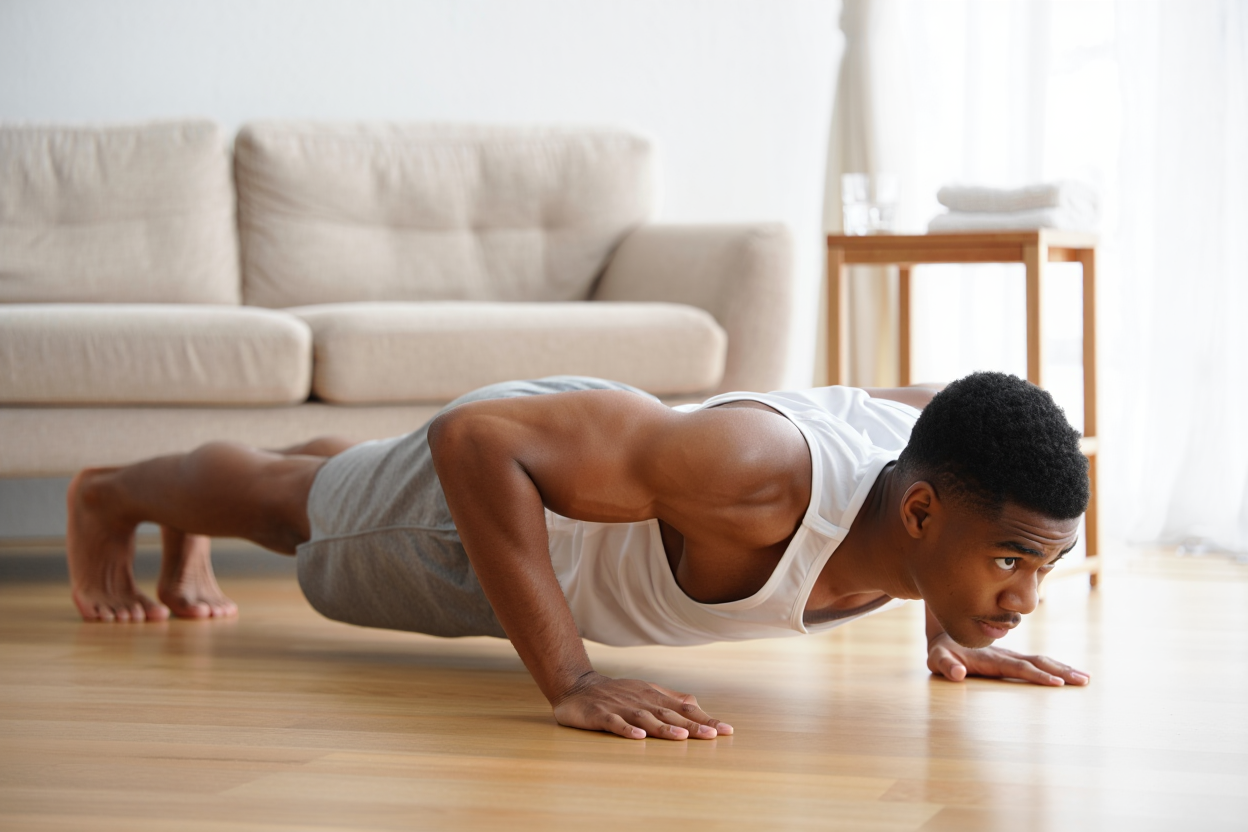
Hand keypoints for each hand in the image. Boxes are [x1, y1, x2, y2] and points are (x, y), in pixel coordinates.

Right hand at [551, 671, 733, 739]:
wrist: (577, 686)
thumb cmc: (617, 692)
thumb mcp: (646, 692)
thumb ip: (671, 699)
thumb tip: (698, 706)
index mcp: (654, 697)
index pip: (685, 708)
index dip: (705, 718)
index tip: (726, 730)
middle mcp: (641, 701)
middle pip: (670, 714)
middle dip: (692, 725)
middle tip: (713, 735)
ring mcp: (621, 708)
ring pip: (645, 718)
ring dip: (664, 728)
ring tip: (682, 737)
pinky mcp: (600, 715)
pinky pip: (615, 723)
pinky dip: (626, 730)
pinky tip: (638, 737)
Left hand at [927, 632, 1090, 686]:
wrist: (944, 631)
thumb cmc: (941, 651)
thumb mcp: (937, 659)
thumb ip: (946, 666)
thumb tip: (957, 674)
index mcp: (991, 658)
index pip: (1018, 667)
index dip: (1037, 676)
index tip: (1057, 684)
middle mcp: (1005, 654)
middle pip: (1037, 662)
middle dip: (1060, 672)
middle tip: (1083, 681)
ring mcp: (1010, 654)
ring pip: (1041, 660)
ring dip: (1063, 668)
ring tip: (1085, 678)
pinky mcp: (1011, 657)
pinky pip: (1037, 662)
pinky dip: (1055, 666)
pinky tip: (1068, 673)